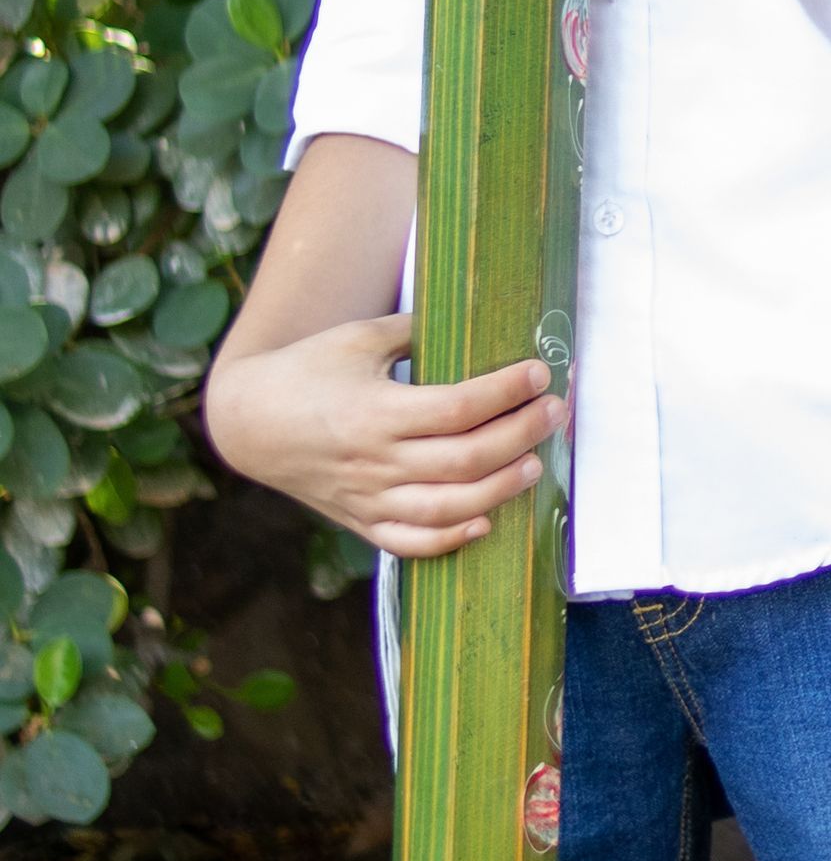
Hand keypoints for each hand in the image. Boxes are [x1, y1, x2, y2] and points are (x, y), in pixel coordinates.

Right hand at [204, 311, 564, 558]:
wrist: (246, 423)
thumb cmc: (305, 370)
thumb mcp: (355, 338)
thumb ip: (413, 330)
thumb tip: (470, 318)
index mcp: (374, 412)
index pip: (457, 408)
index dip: (505, 392)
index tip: (540, 373)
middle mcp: (375, 462)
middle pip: (465, 459)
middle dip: (520, 435)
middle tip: (555, 413)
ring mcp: (368, 499)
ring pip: (448, 508)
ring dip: (500, 489)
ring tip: (534, 464)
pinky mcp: (361, 521)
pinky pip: (412, 542)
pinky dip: (452, 538)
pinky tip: (485, 521)